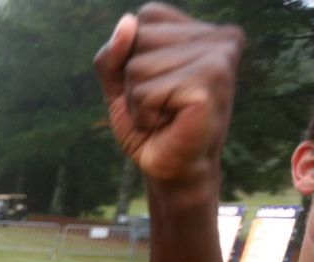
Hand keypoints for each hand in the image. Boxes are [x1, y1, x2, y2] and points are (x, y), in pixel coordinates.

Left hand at [94, 4, 243, 182]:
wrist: (172, 170)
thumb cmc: (151, 125)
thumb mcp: (121, 82)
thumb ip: (114, 52)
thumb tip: (126, 24)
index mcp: (204, 30)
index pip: (144, 18)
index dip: (133, 56)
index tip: (159, 84)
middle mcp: (221, 37)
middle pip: (138, 38)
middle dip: (133, 80)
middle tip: (162, 104)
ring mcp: (219, 57)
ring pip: (136, 66)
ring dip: (137, 100)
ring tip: (165, 115)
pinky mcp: (210, 82)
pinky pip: (144, 92)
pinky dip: (144, 115)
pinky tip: (169, 124)